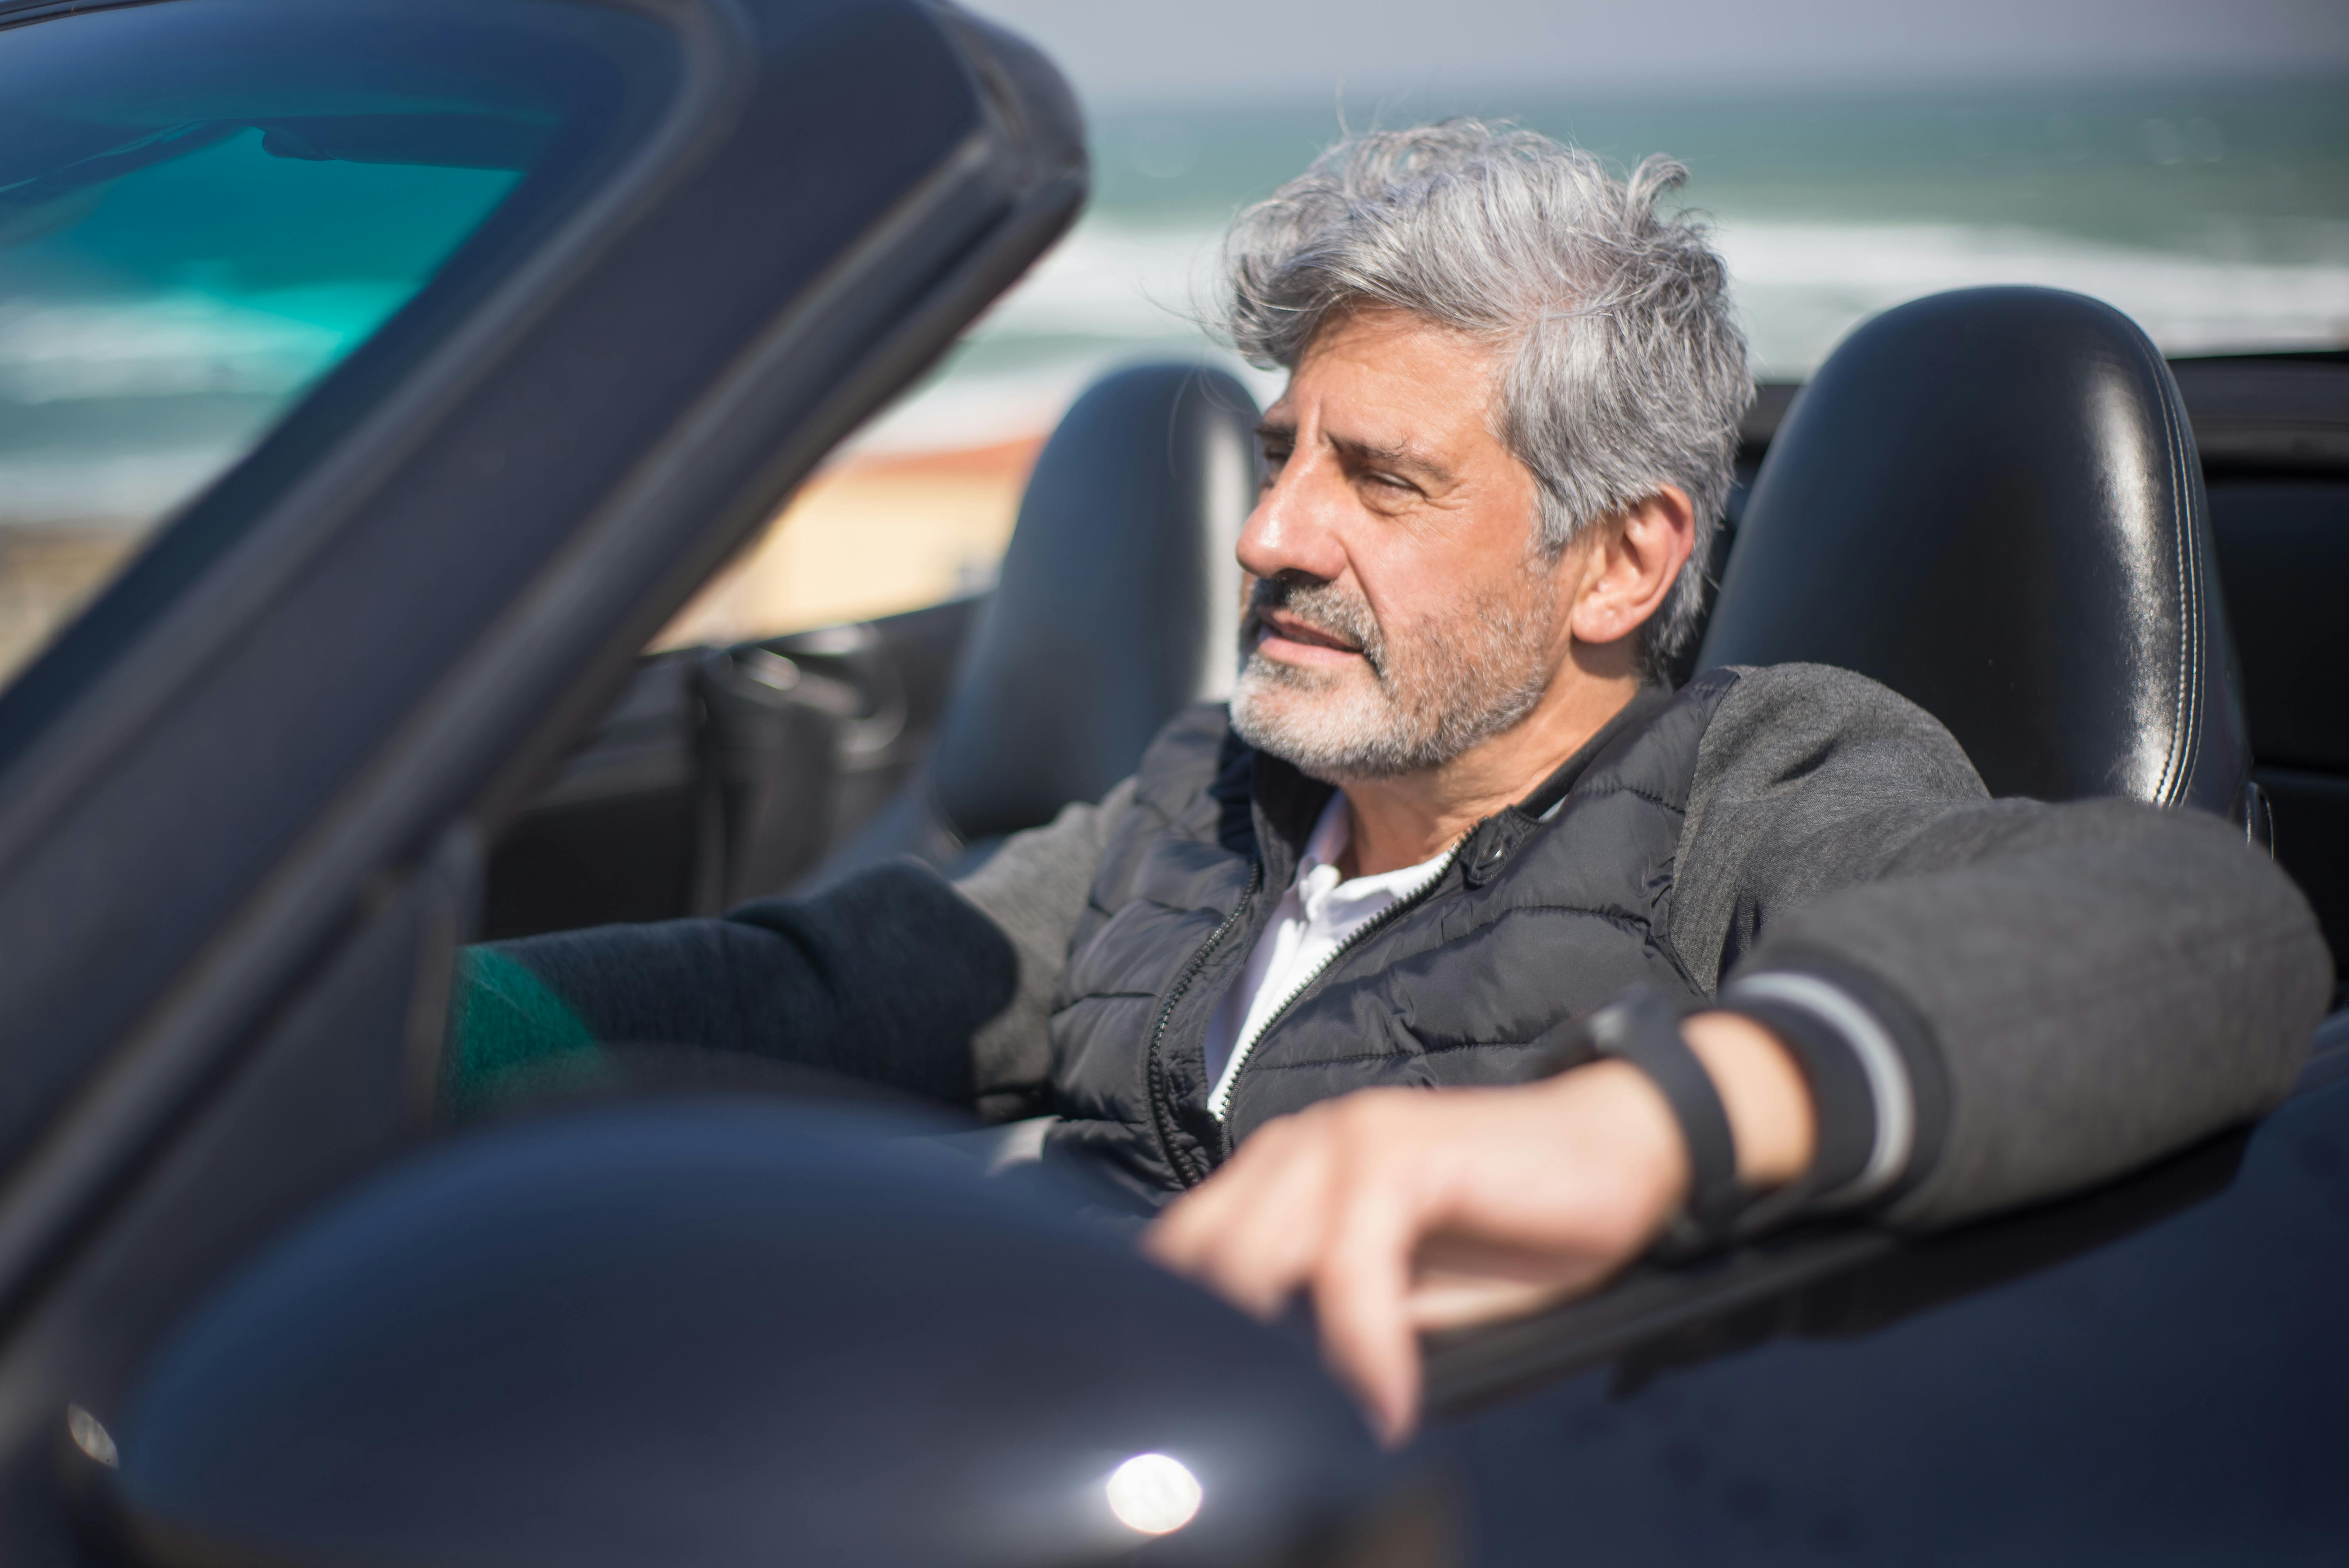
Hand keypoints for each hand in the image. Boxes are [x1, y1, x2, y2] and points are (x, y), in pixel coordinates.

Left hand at [1141, 1013, 1814, 1442]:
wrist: (1617, 1156)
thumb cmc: (1511, 1237)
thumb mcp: (1402, 1299)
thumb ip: (1329, 1324)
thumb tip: (1270, 1396)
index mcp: (1278, 1177)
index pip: (1185, 1260)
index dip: (1189, 1338)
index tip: (1216, 1422)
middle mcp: (1292, 1150)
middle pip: (1205, 1266)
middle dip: (1229, 1359)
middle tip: (1262, 1440)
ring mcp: (1340, 1140)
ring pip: (1259, 1262)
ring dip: (1287, 1362)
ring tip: (1326, 1430)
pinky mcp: (1395, 1152)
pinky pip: (1349, 1263)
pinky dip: (1365, 1345)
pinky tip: (1392, 1401)